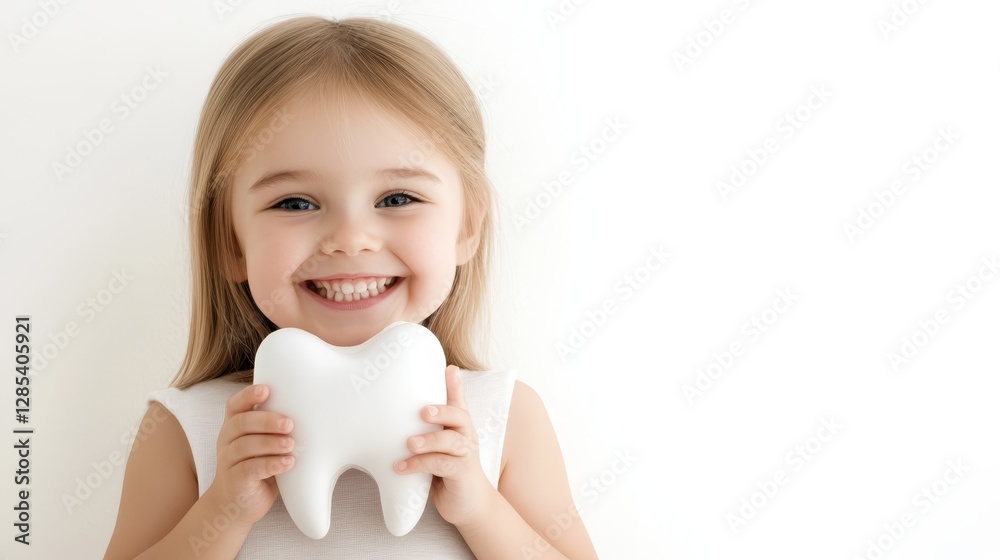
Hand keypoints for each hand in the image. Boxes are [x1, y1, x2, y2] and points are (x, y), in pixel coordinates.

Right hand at [208, 384, 296, 528]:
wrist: (237, 504)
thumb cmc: (258, 466)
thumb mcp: (264, 444)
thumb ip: (276, 428)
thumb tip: (311, 410)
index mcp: (233, 426)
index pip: (235, 405)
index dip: (248, 395)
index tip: (266, 390)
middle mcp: (226, 441)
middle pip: (241, 423)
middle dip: (266, 420)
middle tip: (289, 424)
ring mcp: (228, 462)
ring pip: (245, 446)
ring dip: (271, 443)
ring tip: (291, 445)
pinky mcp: (235, 481)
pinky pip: (250, 469)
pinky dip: (271, 464)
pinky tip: (287, 463)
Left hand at [394, 365, 494, 528]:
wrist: (469, 504)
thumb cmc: (445, 473)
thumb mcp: (434, 449)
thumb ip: (420, 434)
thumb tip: (387, 421)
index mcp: (458, 426)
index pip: (458, 401)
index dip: (455, 384)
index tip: (449, 368)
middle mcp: (465, 436)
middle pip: (460, 415)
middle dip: (442, 410)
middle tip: (423, 411)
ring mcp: (466, 454)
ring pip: (452, 440)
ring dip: (430, 440)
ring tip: (410, 443)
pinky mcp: (462, 473)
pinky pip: (443, 464)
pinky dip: (420, 464)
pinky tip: (401, 466)